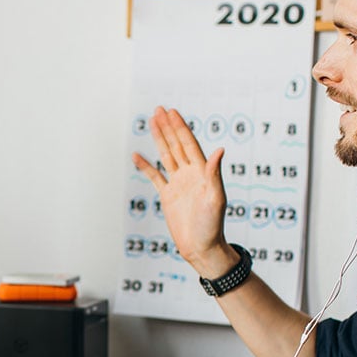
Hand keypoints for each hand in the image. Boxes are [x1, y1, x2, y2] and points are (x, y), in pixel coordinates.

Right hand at [131, 107, 232, 276]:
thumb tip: (219, 150)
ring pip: (166, 156)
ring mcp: (178, 184)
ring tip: (152, 122)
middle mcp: (190, 174)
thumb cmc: (212, 226)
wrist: (201, 247)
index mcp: (202, 172)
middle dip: (168, 127)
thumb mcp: (215, 199)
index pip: (189, 144)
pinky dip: (146, 166)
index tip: (173, 112)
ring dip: (159, 139)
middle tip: (159, 109)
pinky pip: (155, 177)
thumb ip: (215, 174)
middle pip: (176, 145)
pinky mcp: (168, 196)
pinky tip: (137, 155)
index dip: (180, 127)